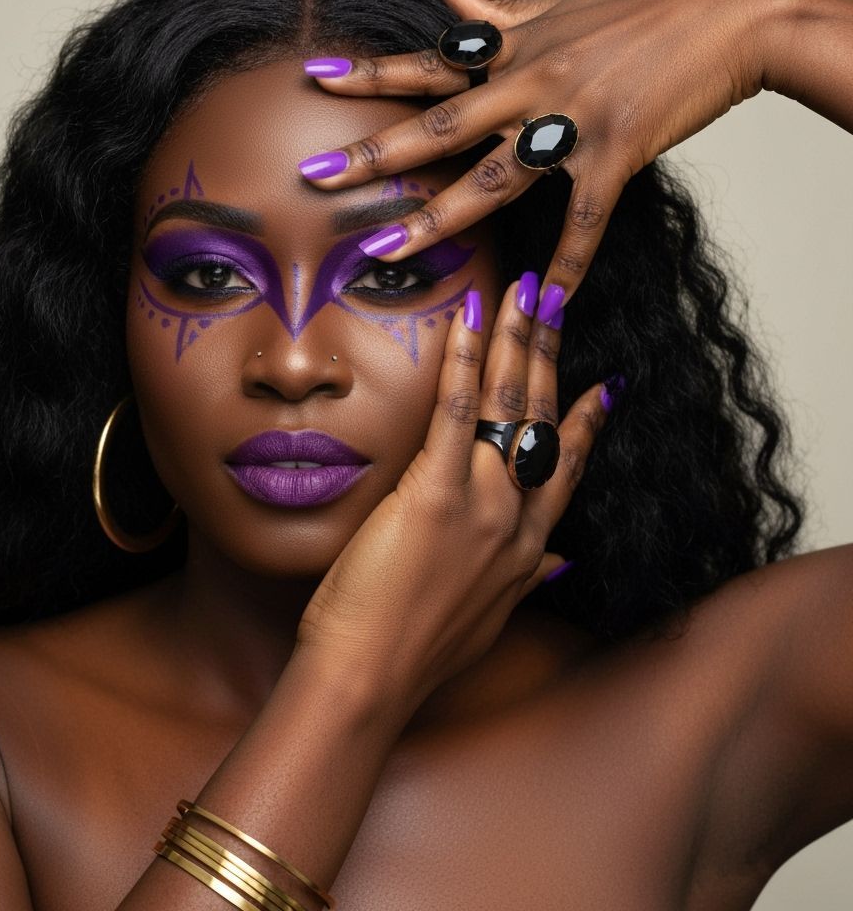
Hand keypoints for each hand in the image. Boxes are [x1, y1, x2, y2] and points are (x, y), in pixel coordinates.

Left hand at [295, 278, 613, 715]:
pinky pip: (458, 414)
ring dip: (520, 341)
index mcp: (529, 549)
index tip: (600, 384)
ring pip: (512, 408)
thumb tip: (556, 564)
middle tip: (555, 304)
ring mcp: (483, 505)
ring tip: (528, 292)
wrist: (371, 680)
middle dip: (550, 355)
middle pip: (544, 420)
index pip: (568, 468)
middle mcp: (519, 520)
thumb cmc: (416, 651)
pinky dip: (467, 363)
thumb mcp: (489, 619)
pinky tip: (471, 321)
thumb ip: (525, 582)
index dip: (585, 422)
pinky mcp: (436, 496)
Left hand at [301, 0, 782, 321]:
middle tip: (314, 179)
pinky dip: (568, 266)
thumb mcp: (556, 5)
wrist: (733, 13)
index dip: (368, 75)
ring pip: (492, 179)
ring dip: (436, 218)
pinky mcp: (617, 155)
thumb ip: (491, 12)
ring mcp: (572, 122)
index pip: (427, 65)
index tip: (314, 82)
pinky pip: (585, 222)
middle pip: (439, 127)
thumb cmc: (644, 11)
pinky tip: (547, 304)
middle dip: (374, 155)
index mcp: (515, 52)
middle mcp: (532, 85)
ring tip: (386, 251)